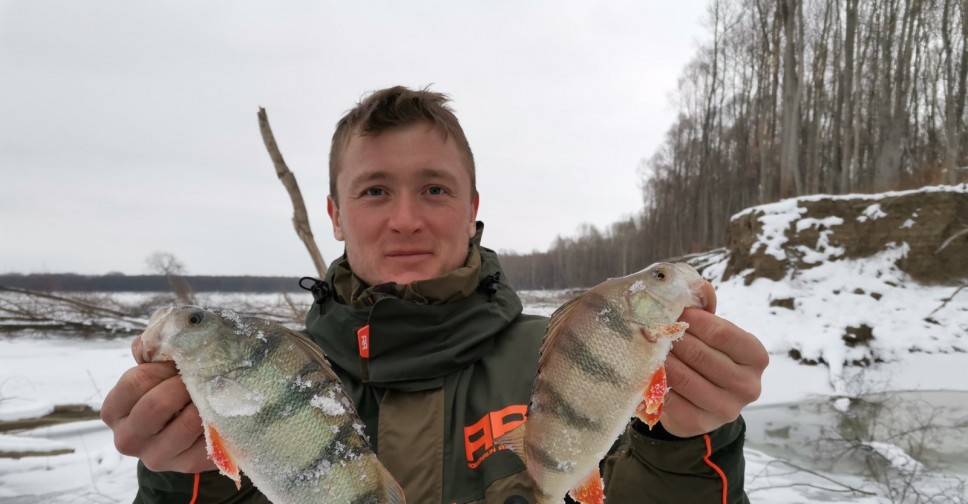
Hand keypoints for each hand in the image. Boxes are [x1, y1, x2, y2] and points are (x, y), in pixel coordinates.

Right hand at [100, 336, 215, 472]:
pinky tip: (222, 408)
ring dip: (205, 401)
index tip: (180, 362)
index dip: (163, 366)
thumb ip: (150, 355)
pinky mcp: (187, 465)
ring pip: (186, 423)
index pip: (135, 381)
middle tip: (202, 373)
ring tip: (215, 389)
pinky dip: (219, 419)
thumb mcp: (155, 372)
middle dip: (184, 383)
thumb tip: (149, 341)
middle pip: (157, 404)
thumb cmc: (167, 392)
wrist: (188, 432)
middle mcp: (128, 439)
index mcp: (114, 411)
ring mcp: (157, 456)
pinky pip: (209, 438)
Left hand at [659, 282, 768, 437]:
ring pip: (683, 377)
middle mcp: (748, 385)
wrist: (701, 405)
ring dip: (659, 359)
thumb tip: (700, 286)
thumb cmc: (708, 359)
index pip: (722, 333)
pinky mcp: (700, 423)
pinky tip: (646, 370)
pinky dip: (655, 382)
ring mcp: (726, 408)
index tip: (672, 311)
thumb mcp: (713, 334)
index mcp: (756, 357)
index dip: (694, 320)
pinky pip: (670, 398)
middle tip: (650, 327)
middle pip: (700, 354)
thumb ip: (707, 311)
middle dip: (672, 338)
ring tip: (645, 346)